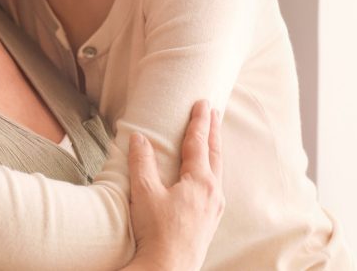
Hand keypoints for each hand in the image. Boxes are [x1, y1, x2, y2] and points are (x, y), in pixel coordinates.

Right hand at [122, 100, 224, 270]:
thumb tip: (138, 138)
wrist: (168, 268)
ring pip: (217, 170)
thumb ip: (142, 162)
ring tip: (212, 137)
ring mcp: (214, 208)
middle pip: (215, 153)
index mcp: (200, 181)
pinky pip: (215, 185)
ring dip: (214, 150)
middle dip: (213, 130)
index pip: (199, 143)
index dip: (199, 121)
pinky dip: (212, 170)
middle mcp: (213, 192)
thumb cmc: (157, 232)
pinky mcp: (210, 220)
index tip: (202, 102)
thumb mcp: (144, 193)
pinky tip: (207, 175)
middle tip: (212, 111)